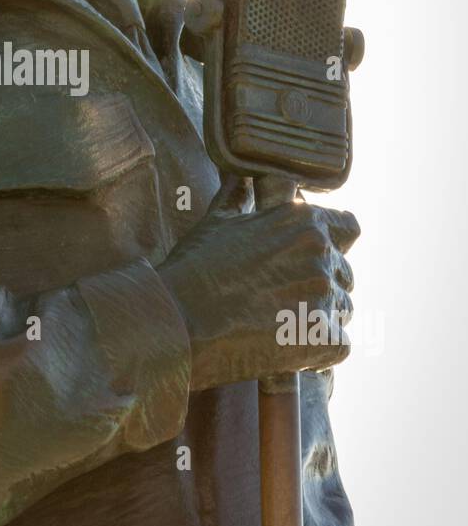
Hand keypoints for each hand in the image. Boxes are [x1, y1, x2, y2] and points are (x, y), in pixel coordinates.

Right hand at [158, 178, 359, 391]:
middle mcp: (321, 253)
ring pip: (343, 309)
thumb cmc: (193, 269)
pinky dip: (318, 350)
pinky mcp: (322, 339)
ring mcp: (324, 296)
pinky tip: (286, 348)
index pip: (349, 228)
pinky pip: (339, 345)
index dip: (333, 243)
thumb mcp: (215, 222)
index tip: (311, 259)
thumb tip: (239, 175)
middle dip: (321, 285)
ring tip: (279, 325)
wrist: (177, 322)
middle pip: (344, 273)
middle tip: (281, 299)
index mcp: (303, 221)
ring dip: (320, 317)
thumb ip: (237, 195)